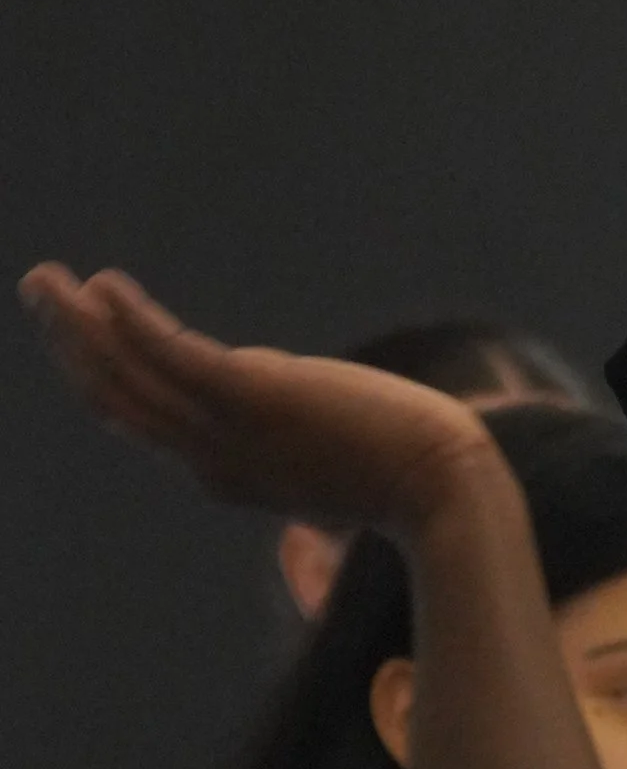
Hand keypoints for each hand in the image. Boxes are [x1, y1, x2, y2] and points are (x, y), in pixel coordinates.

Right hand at [20, 265, 496, 536]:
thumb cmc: (402, 476)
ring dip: (80, 325)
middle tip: (40, 288)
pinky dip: (134, 322)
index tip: (89, 322)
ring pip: (129, 379)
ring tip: (47, 279)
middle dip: (71, 343)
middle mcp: (213, 460)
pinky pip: (174, 358)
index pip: (146, 420)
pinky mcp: (257, 398)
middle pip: (119, 399)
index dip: (107, 370)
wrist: (444, 490)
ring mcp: (231, 434)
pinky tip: (107, 288)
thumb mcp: (325, 463)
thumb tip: (276, 393)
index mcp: (225, 474)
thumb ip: (285, 435)